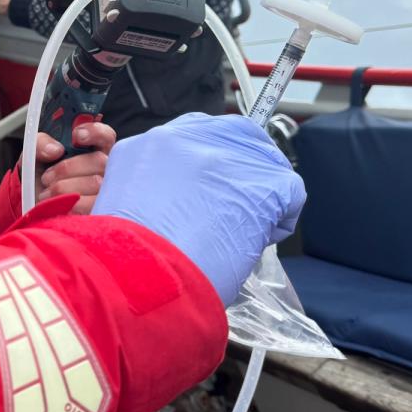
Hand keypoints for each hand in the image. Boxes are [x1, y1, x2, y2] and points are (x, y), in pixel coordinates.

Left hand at [34, 122, 115, 213]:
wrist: (34, 210)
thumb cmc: (40, 181)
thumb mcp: (34, 157)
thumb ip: (40, 143)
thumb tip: (55, 149)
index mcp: (93, 151)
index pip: (105, 135)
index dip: (95, 132)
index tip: (76, 136)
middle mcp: (105, 170)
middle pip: (99, 160)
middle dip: (68, 168)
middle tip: (47, 177)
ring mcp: (107, 193)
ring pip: (96, 183)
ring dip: (65, 188)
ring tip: (47, 194)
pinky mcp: (102, 212)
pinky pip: (93, 206)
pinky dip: (72, 206)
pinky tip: (59, 208)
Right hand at [91, 113, 305, 305]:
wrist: (140, 276)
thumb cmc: (126, 257)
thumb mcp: (123, 205)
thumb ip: (152, 188)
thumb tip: (178, 200)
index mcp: (150, 146)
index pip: (193, 135)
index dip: (209, 163)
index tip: (211, 187)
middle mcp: (187, 139)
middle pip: (233, 134)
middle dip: (240, 167)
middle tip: (233, 205)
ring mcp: (227, 157)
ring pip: (263, 162)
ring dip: (257, 195)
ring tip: (238, 232)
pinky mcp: (262, 182)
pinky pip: (289, 192)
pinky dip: (279, 218)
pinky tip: (256, 241)